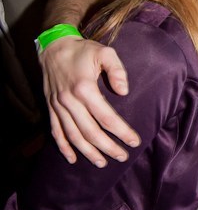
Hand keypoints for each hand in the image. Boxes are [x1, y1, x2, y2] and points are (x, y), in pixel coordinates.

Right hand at [39, 37, 139, 166]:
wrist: (53, 47)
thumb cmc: (83, 51)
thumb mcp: (105, 52)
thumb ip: (117, 70)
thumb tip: (124, 92)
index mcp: (84, 88)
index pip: (107, 118)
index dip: (122, 132)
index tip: (134, 141)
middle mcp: (70, 101)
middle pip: (91, 132)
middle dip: (108, 147)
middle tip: (123, 157)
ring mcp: (58, 106)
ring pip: (73, 136)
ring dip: (88, 152)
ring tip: (102, 163)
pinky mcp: (51, 108)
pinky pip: (56, 132)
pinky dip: (63, 147)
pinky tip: (72, 159)